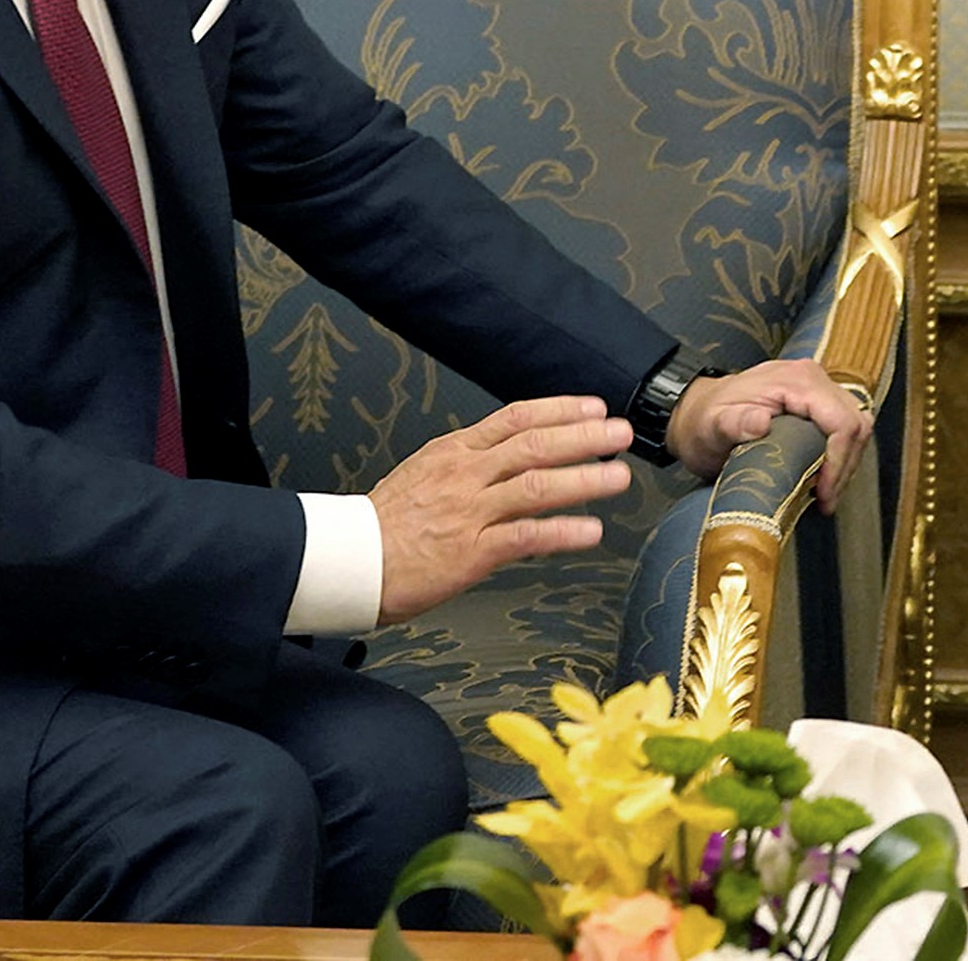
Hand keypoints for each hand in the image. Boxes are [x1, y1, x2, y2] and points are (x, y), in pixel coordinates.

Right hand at [366, 395, 631, 622]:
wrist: (346, 561)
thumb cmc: (384, 525)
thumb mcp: (424, 473)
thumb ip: (468, 463)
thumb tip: (509, 457)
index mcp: (454, 451)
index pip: (515, 418)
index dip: (559, 410)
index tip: (594, 407)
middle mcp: (465, 474)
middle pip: (535, 444)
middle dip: (584, 437)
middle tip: (621, 433)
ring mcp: (468, 512)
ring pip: (537, 486)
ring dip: (585, 480)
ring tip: (619, 477)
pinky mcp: (469, 553)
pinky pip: (525, 537)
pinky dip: (562, 533)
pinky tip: (591, 532)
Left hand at [663, 358, 873, 509]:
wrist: (697, 412)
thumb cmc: (704, 421)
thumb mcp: (711, 426)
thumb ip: (733, 423)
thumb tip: (760, 422)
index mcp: (795, 380)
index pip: (841, 421)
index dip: (838, 461)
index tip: (823, 492)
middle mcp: (811, 378)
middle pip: (855, 424)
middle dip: (845, 466)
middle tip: (826, 499)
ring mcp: (816, 388)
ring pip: (856, 427)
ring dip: (845, 463)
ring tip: (824, 493)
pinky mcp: (816, 401)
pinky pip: (844, 428)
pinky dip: (839, 456)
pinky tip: (821, 478)